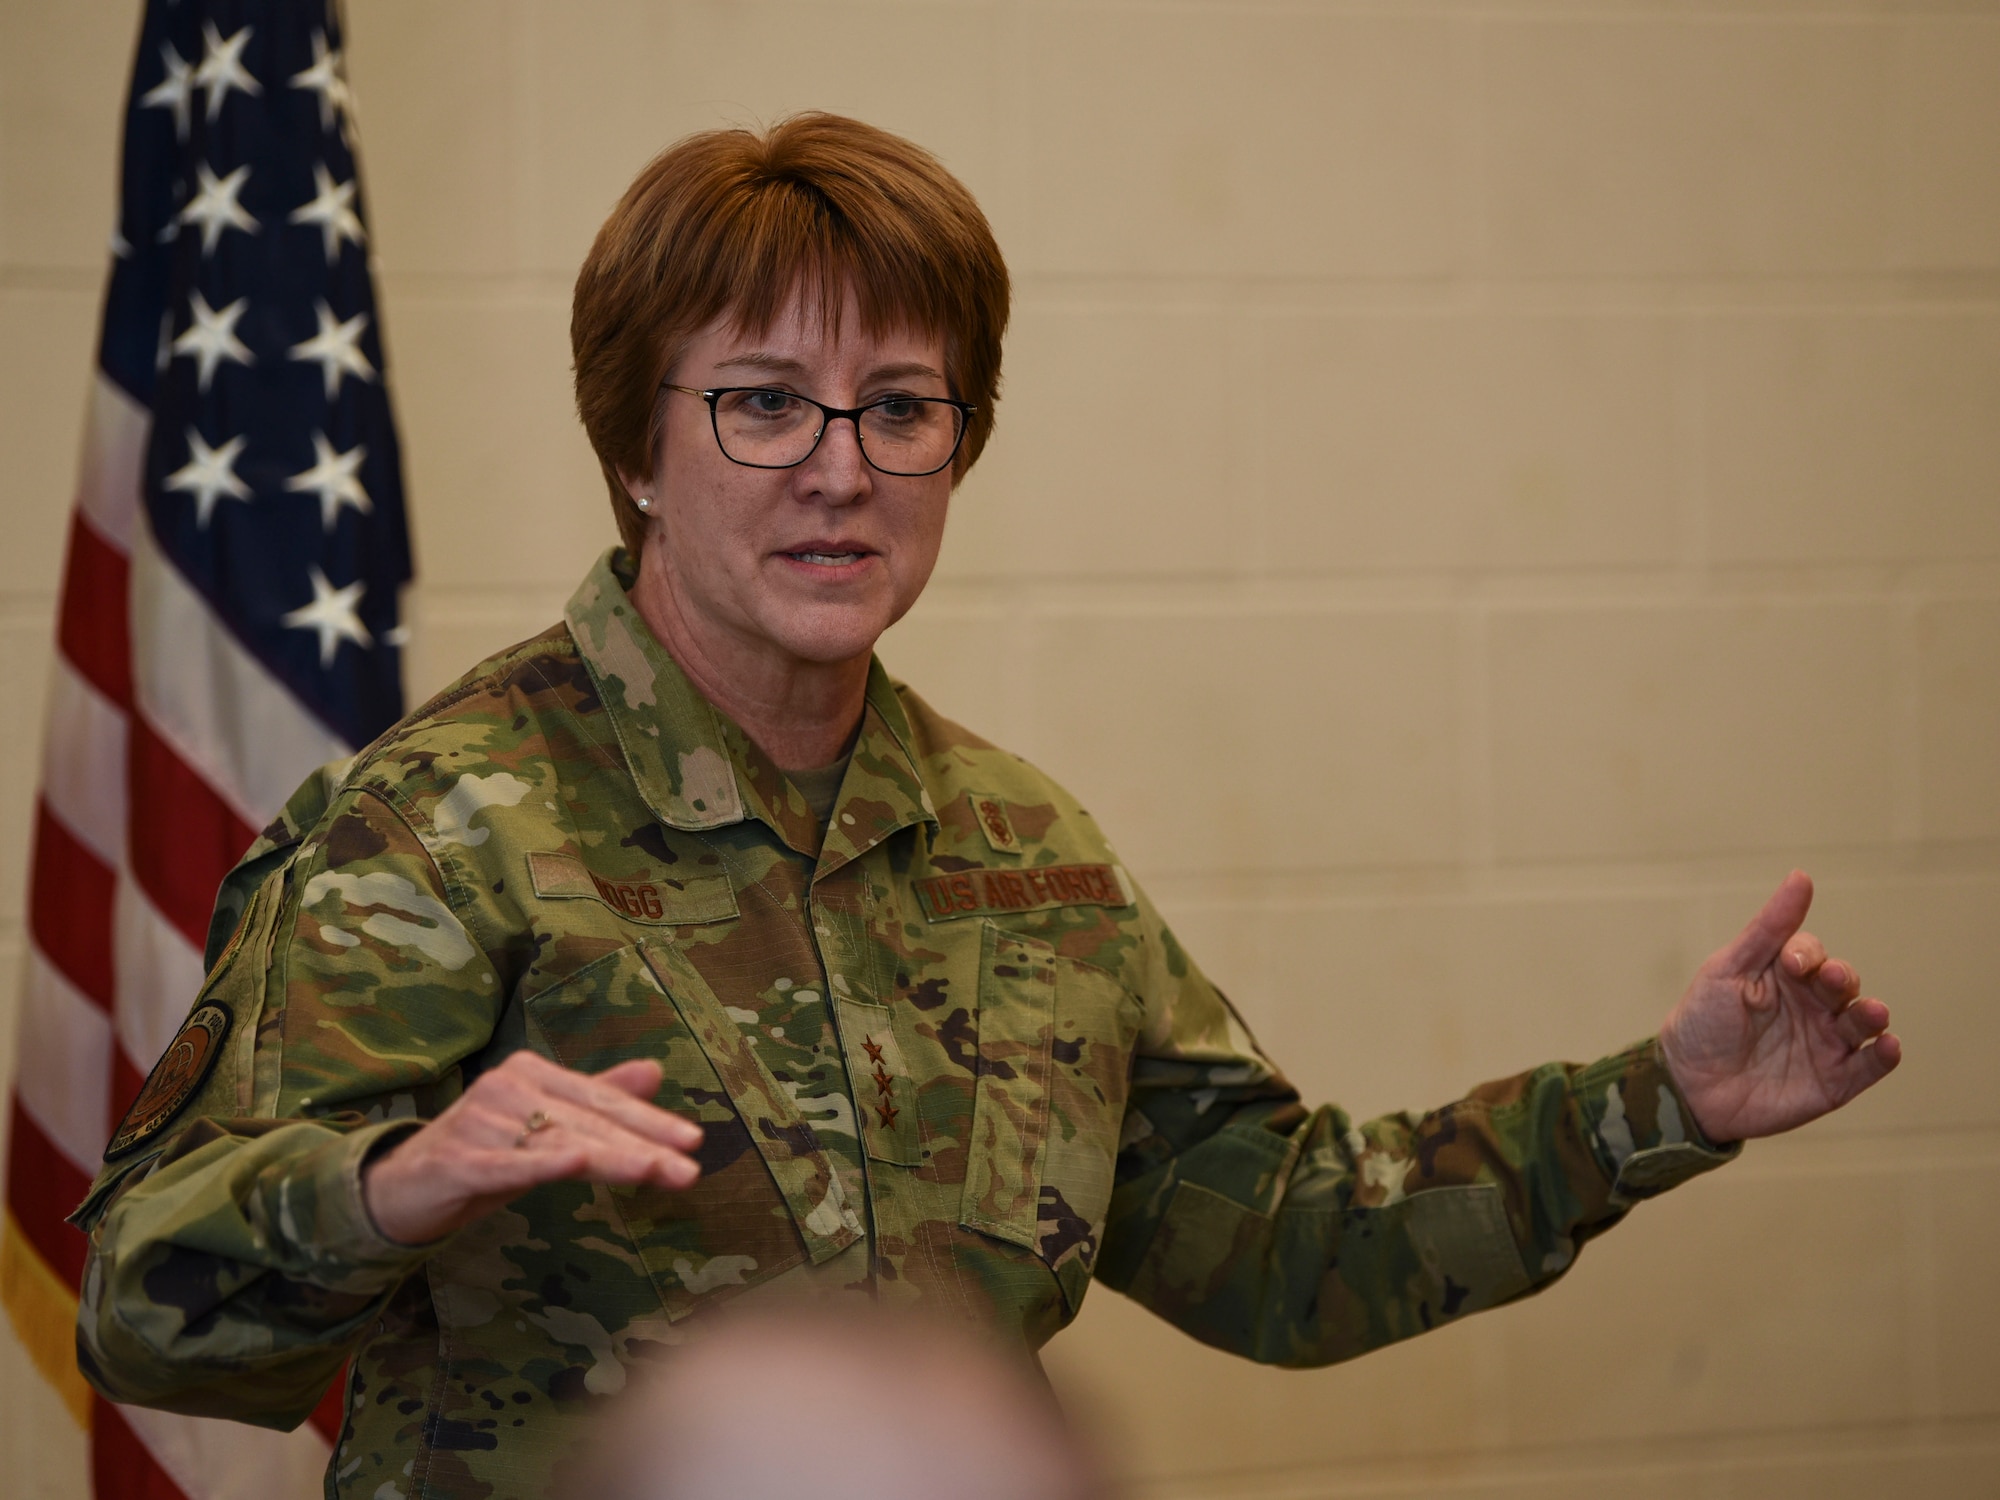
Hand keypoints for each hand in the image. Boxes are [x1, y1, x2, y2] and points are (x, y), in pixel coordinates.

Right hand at [361, 1051, 702, 1245]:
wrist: (400, 1188)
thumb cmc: (485, 1153)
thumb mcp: (545, 1128)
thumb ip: (598, 1099)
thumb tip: (655, 1072)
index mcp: (534, 1074)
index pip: (602, 1101)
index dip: (649, 1120)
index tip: (693, 1142)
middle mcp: (508, 1087)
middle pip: (587, 1121)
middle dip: (642, 1145)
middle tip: (688, 1167)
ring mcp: (480, 1120)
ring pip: (557, 1142)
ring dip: (609, 1158)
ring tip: (653, 1169)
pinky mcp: (456, 1158)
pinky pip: (507, 1164)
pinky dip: (541, 1164)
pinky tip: (575, 1165)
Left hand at [1658, 870, 1899, 1143]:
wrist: (1687, 1088)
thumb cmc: (1701, 1022)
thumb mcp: (1728, 969)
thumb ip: (1768, 928)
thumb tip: (1802, 876)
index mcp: (1785, 976)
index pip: (1813, 954)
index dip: (1808, 954)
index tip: (1793, 963)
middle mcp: (1812, 1006)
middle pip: (1842, 984)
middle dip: (1841, 979)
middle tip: (1830, 981)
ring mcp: (1825, 1043)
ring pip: (1862, 1022)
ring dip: (1871, 1014)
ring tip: (1871, 1012)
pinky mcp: (1834, 1082)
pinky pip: (1868, 1067)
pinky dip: (1883, 1056)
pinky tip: (1887, 1045)